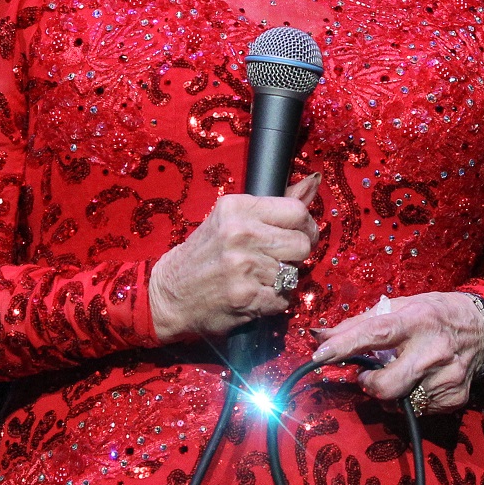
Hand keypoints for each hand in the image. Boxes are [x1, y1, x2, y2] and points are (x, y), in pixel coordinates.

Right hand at [149, 176, 319, 342]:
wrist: (170, 293)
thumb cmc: (205, 253)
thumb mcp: (233, 219)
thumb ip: (276, 204)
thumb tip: (313, 183)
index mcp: (237, 207)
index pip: (297, 212)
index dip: (306, 226)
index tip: (299, 234)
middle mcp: (240, 233)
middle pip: (302, 244)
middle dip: (296, 255)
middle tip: (279, 259)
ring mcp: (243, 266)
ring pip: (294, 273)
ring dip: (283, 279)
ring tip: (259, 277)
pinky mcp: (246, 296)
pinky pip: (283, 298)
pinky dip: (274, 300)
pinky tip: (255, 294)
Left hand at [309, 291, 483, 414]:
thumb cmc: (433, 313)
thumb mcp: (400, 307)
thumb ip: (358, 323)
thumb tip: (318, 335)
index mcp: (416, 320)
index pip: (375, 333)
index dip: (346, 345)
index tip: (320, 354)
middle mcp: (433, 350)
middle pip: (388, 385)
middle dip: (369, 385)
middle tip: (368, 375)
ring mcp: (446, 377)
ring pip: (400, 403)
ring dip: (390, 393)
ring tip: (400, 374)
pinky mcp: (454, 397)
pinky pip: (418, 410)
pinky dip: (411, 399)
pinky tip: (420, 381)